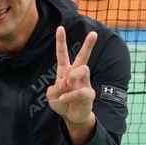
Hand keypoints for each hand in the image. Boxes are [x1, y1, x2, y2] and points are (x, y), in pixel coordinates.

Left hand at [45, 27, 98, 144]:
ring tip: (67, 84)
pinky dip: (70, 95)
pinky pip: (81, 90)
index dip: (61, 41)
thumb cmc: (61, 102)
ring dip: (73, 76)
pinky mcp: (89, 94)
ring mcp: (84, 83)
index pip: (62, 54)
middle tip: (94, 33)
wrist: (71, 117)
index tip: (60, 28)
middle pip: (83, 56)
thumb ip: (55, 88)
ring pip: (84, 69)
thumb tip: (65, 81)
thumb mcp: (51, 95)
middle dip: (88, 45)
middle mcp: (76, 74)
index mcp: (65, 71)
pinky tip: (64, 99)